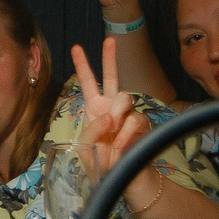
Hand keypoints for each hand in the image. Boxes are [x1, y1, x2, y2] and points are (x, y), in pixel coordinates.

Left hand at [71, 39, 149, 154]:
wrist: (123, 179)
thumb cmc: (101, 163)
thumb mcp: (85, 147)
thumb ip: (92, 129)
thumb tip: (109, 116)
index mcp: (94, 108)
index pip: (88, 83)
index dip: (83, 65)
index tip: (76, 47)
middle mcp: (111, 106)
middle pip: (113, 77)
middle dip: (110, 57)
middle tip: (109, 40)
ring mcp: (128, 113)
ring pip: (125, 97)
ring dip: (117, 114)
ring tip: (112, 132)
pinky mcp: (142, 124)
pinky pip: (135, 119)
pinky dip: (126, 133)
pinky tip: (121, 145)